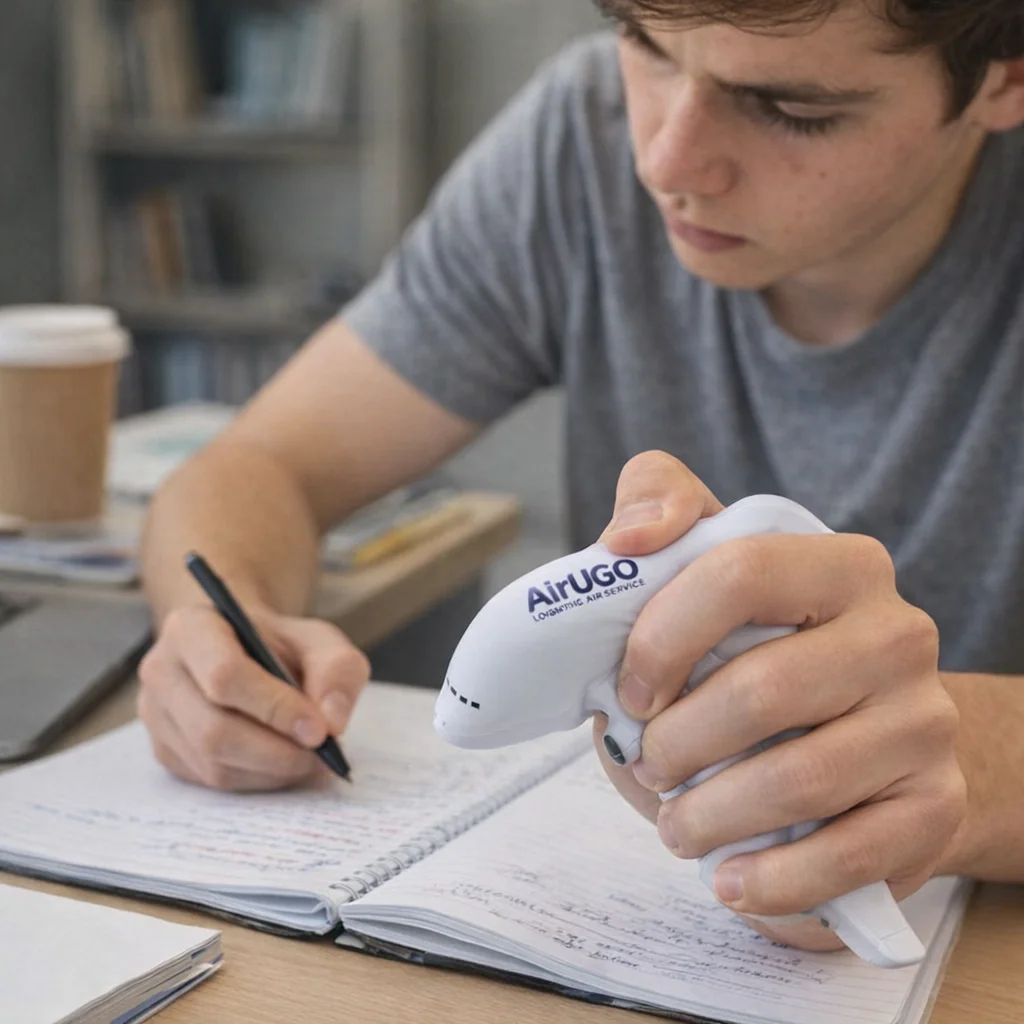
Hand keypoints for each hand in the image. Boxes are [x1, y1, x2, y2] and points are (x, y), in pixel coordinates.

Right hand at [138, 603, 368, 790]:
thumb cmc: (278, 643)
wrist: (241, 648)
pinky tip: (284, 763)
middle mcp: (161, 672)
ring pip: (212, 762)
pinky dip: (257, 779)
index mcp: (191, 628)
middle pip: (213, 729)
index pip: (225, 675)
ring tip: (310, 758)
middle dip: (277, 750)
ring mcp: (156, 716)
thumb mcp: (317, 639)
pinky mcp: (165, 750)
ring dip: (271, 770)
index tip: (320, 730)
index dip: (275, 707)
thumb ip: (336, 669)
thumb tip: (333, 722)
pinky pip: (211, 780)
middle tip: (322, 754)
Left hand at [594, 451, 966, 951]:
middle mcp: (898, 634)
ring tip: (674, 824)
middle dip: (677, 742)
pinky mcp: (934, 807)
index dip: (663, 637)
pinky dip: (772, 879)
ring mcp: (924, 723)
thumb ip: (660, 507)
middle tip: (645, 765)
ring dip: (709, 815)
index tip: (629, 692)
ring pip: (798, 779)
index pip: (741, 573)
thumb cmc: (763, 646)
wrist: (873, 732)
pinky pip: (847, 856)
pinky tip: (728, 879)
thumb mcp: (711, 561)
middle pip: (763, 689)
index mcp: (840, 564)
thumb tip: (626, 538)